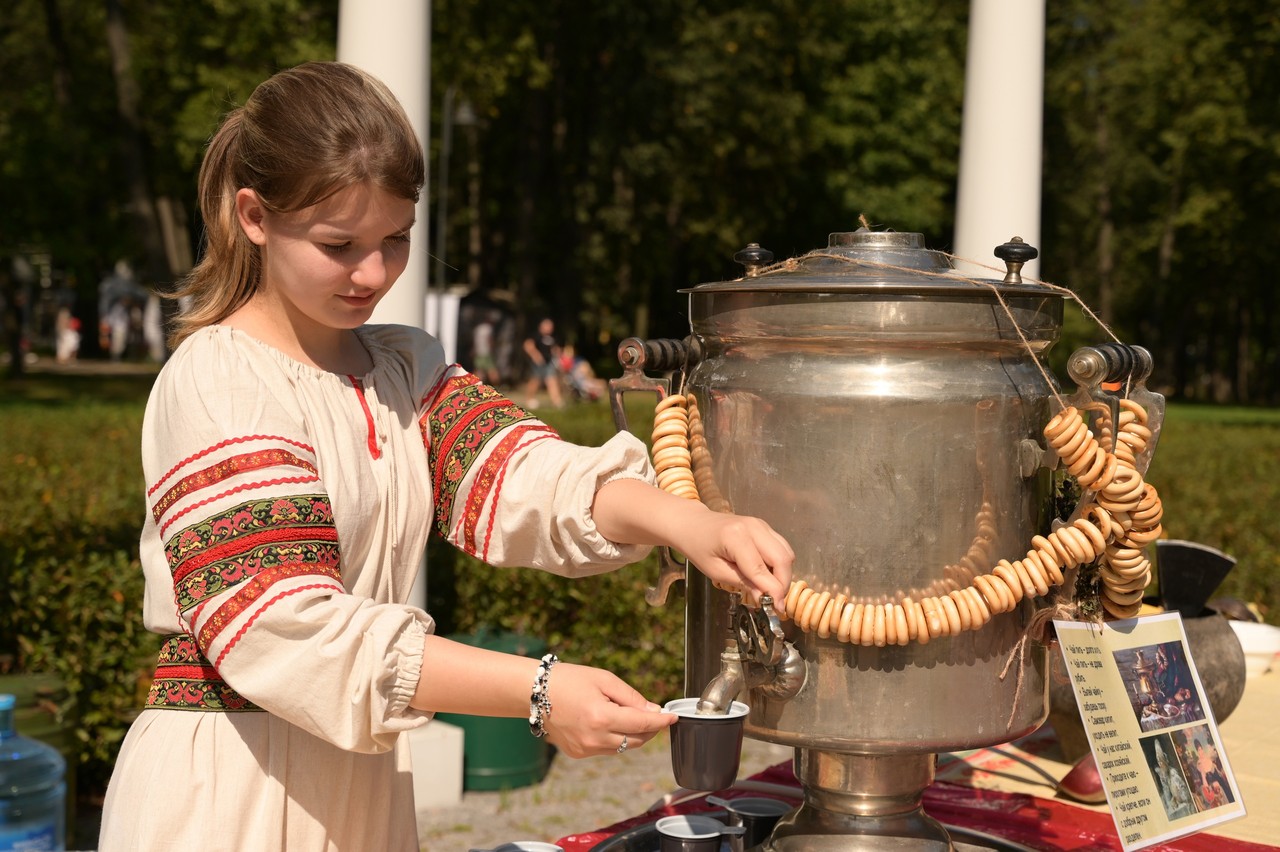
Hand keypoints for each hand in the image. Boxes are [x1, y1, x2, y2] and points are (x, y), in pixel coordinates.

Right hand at [542, 663, 675, 758]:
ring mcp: (585, 749)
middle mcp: (594, 739)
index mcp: (602, 718)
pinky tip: (609, 723)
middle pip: (636, 740)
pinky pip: (606, 749)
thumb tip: (654, 711)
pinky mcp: (578, 753)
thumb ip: (632, 698)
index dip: (661, 721)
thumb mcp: (605, 680)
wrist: (535, 692)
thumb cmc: (571, 679)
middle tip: (655, 715)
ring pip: (622, 748)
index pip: (642, 724)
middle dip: (650, 729)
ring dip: (634, 735)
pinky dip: (615, 738)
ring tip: (631, 716)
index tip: (673, 717)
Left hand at [674, 510, 793, 603]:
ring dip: (783, 574)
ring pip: (786, 553)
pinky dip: (779, 564)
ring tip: (770, 588)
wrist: (694, 524)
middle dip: (783, 584)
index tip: (777, 609)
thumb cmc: (699, 547)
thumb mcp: (715, 571)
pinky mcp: (764, 527)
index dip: (773, 591)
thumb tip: (765, 598)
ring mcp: (761, 525)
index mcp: (736, 537)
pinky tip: (767, 574)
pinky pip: (781, 547)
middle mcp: (754, 527)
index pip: (761, 569)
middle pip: (782, 559)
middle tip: (775, 601)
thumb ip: (742, 583)